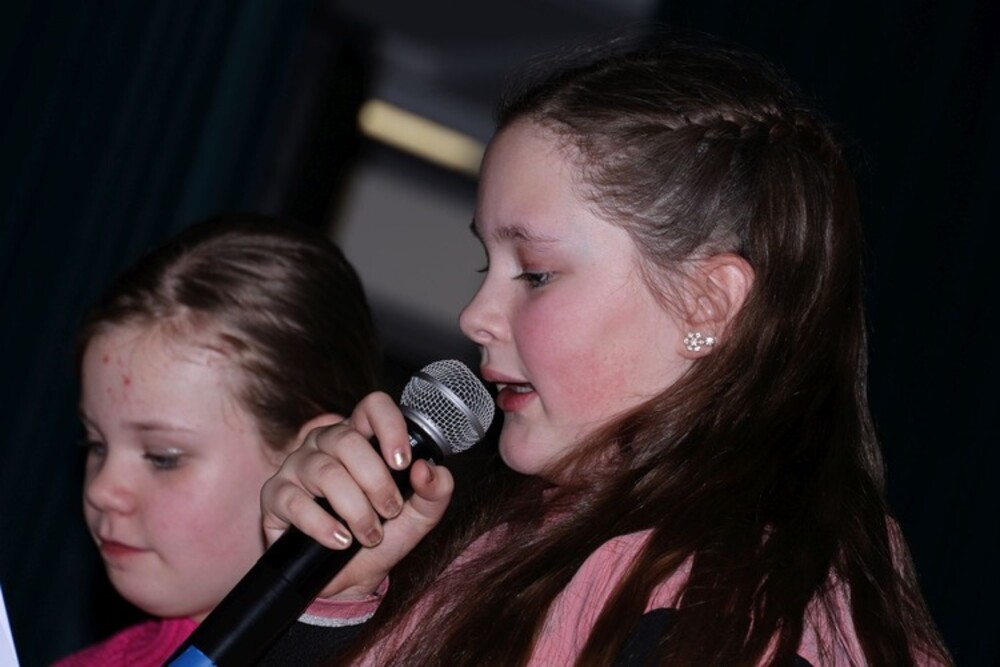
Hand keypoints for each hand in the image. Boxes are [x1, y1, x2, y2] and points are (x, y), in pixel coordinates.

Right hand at [260, 391, 453, 598]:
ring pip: (325, 471)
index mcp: (362, 437)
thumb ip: (435, 491)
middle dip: (376, 482)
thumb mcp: (419, 517)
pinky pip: (295, 502)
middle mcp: (326, 443)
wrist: (349, 580)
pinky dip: (323, 526)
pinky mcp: (275, 495)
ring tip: (369, 535)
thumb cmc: (382, 538)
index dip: (390, 427)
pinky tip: (339, 541)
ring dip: (355, 509)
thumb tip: (429, 470)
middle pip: (348, 441)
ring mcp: (297, 466)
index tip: (403, 463)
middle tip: (390, 512)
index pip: (372, 407)